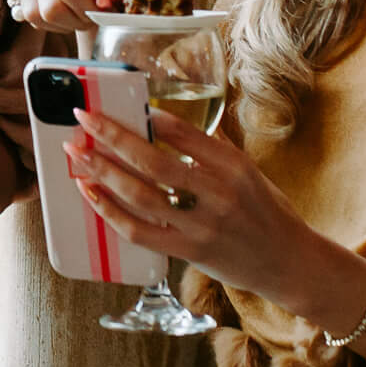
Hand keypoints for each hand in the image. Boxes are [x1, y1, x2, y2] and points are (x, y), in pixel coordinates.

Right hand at [7, 0, 159, 32]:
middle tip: (92, 15)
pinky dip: (46, 22)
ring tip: (78, 13)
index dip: (87, 8)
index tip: (103, 9)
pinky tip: (63, 12)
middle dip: (76, 18)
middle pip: (51, 4)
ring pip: (34, 12)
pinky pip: (24, 13)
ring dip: (61, 23)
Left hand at [63, 106, 323, 300]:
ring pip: (139, 195)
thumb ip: (211, 150)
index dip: (147, 116)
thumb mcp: (248, 171)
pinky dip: (109, 211)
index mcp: (233, 165)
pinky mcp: (188, 252)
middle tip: (84, 119)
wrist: (288, 263)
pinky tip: (91, 193)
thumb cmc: (266, 211)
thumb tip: (165, 124)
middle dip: (112, 136)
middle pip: (153, 161)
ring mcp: (201, 225)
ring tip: (77, 154)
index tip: (120, 103)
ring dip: (102, 172)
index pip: (183, 132)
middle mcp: (218, 193)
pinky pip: (138, 231)